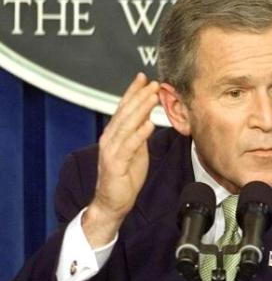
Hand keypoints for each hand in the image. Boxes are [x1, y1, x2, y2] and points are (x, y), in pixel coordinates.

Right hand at [82, 73, 159, 247]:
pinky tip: (149, 123)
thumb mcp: (135, 150)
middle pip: (126, 113)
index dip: (133, 92)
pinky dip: (139, 134)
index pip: (124, 108)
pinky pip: (129, 146)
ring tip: (152, 96)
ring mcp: (111, 150)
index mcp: (114, 134)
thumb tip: (147, 116)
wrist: (112, 202)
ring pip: (127, 125)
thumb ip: (138, 133)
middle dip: (139, 96)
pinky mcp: (115, 164)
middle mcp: (110, 139)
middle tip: (153, 83)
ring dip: (140, 109)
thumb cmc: (124, 177)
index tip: (144, 78)